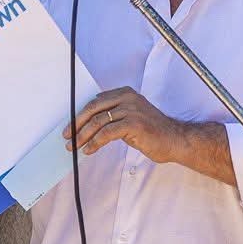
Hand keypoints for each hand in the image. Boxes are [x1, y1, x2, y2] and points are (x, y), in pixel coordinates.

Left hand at [66, 87, 185, 162]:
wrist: (175, 140)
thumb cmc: (151, 131)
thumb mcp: (130, 117)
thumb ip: (112, 115)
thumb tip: (87, 123)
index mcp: (125, 93)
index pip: (95, 102)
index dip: (80, 115)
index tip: (70, 127)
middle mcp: (127, 98)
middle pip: (93, 109)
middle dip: (77, 124)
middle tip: (67, 136)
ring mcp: (131, 110)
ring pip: (98, 122)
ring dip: (83, 135)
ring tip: (74, 146)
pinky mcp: (133, 124)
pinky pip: (106, 133)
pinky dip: (94, 142)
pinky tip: (89, 150)